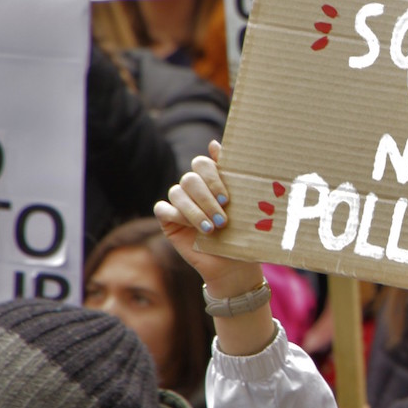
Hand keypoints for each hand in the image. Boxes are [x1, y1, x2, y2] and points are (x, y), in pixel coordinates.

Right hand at [153, 140, 261, 292]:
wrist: (234, 264)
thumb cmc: (243, 233)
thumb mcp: (244, 204)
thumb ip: (233, 174)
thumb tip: (214, 143)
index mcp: (212, 179)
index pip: (202, 163)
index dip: (213, 176)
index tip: (228, 197)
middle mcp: (194, 188)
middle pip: (190, 178)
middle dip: (207, 198)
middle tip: (223, 217)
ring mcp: (180, 202)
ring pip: (177, 192)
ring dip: (196, 211)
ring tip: (212, 228)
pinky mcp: (168, 219)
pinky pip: (163, 209)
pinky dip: (179, 217)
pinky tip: (196, 230)